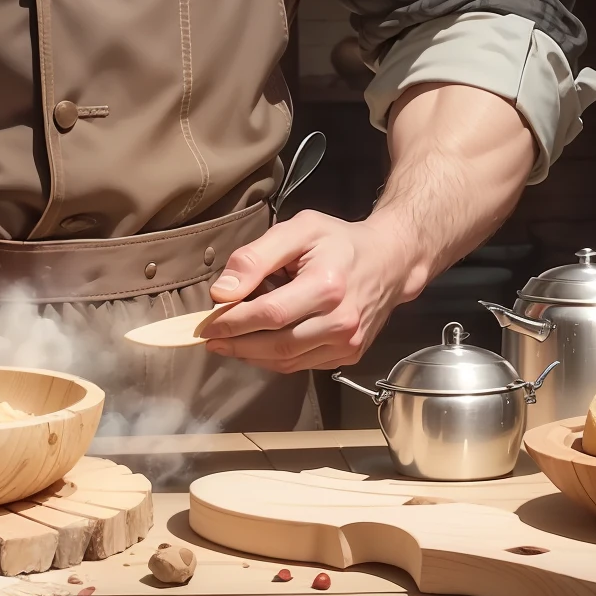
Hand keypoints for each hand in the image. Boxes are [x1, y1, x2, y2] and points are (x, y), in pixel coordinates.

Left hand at [201, 83, 536, 370]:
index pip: (269, 314)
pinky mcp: (348, 355)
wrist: (390, 261)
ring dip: (250, 354)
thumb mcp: (297, 231)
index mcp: (327, 286)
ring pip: (286, 361)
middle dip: (236, 343)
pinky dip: (273, 358)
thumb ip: (256, 257)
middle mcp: (341, 321)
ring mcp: (348, 343)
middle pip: (275, 344)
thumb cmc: (339, 242)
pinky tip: (257, 344)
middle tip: (208, 337)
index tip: (206, 322)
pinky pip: (300, 364)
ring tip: (227, 341)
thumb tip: (221, 292)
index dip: (232, 322)